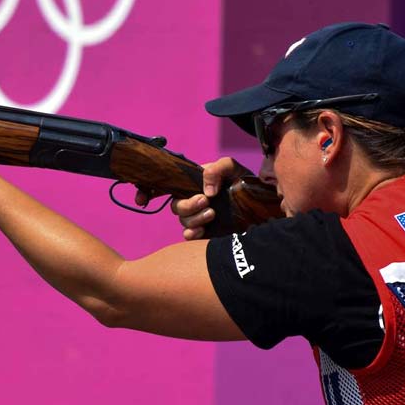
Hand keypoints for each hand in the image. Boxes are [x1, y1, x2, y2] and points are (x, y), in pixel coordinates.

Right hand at [136, 156, 250, 240]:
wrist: (262, 205)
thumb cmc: (244, 182)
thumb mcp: (232, 168)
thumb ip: (216, 169)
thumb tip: (206, 190)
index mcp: (192, 183)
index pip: (163, 186)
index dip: (147, 192)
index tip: (142, 199)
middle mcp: (191, 200)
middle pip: (174, 206)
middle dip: (187, 205)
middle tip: (206, 202)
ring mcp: (198, 217)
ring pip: (182, 221)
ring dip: (194, 218)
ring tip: (213, 213)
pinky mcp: (206, 232)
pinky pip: (188, 236)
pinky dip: (192, 234)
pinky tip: (202, 231)